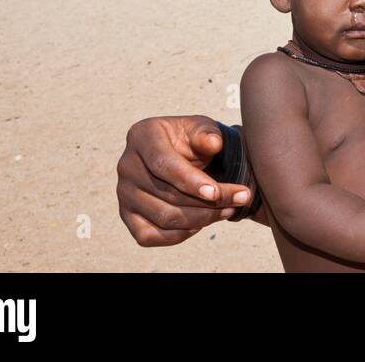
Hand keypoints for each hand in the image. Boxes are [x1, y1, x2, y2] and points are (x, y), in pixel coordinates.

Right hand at [116, 116, 252, 246]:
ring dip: (201, 219)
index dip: (190, 181)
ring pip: (163, 217)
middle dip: (208, 203)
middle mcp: (127, 165)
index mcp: (142, 135)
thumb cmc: (190, 138)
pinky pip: (149, 236)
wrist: (178, 152)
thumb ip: (207, 133)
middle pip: (167, 194)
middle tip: (241, 199)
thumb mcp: (201, 127)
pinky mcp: (127, 215)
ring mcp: (124, 193)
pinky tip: (201, 224)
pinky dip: (178, 235)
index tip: (216, 193)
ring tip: (228, 210)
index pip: (163, 164)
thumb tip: (214, 144)